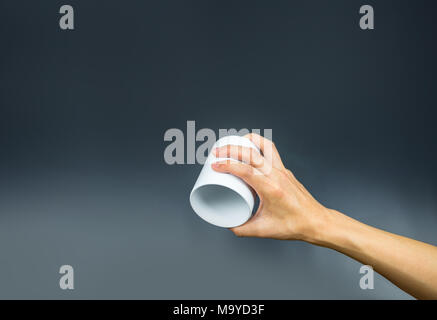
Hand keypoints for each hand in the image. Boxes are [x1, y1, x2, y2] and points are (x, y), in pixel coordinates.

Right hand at [212, 133, 330, 240]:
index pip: (245, 170)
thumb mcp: (262, 230)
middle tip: (217, 152)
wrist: (316, 222)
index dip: (227, 165)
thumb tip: (228, 224)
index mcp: (270, 189)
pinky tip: (251, 152)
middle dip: (232, 149)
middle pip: (252, 154)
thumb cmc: (293, 225)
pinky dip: (259, 148)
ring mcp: (283, 171)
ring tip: (235, 142)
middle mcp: (277, 176)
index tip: (214, 165)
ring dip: (249, 140)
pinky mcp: (285, 171)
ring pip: (266, 146)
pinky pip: (272, 152)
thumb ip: (241, 229)